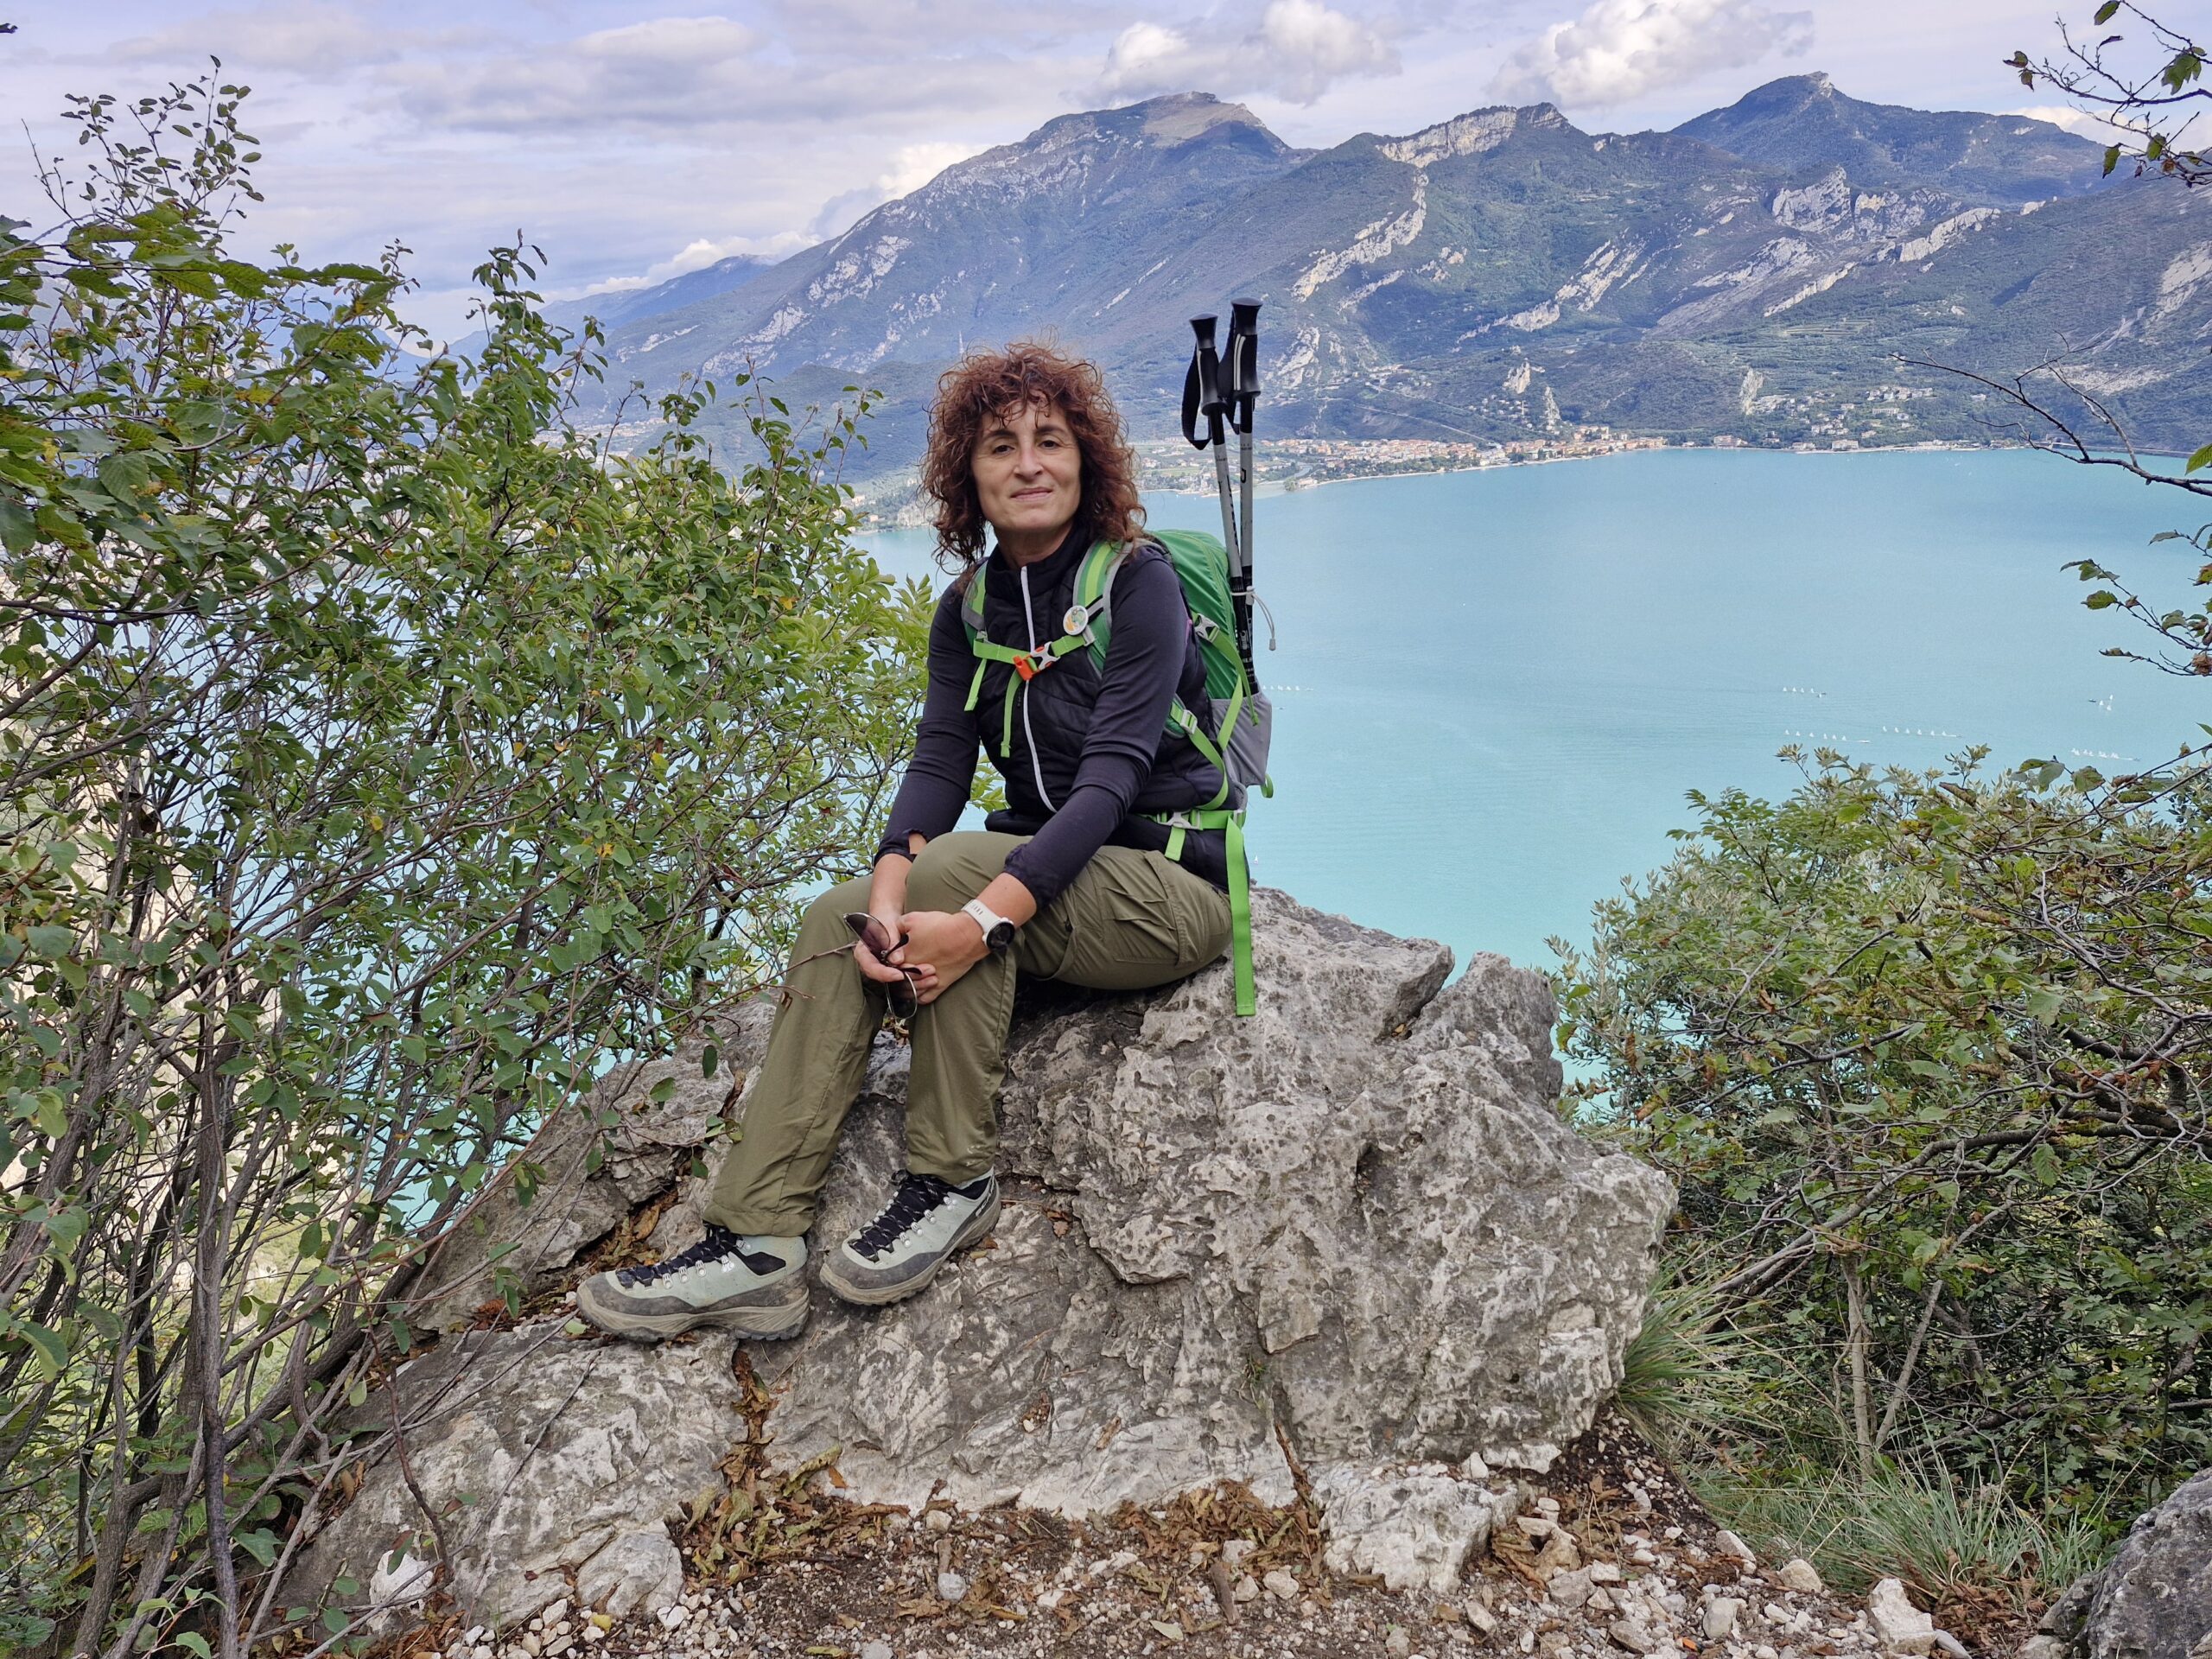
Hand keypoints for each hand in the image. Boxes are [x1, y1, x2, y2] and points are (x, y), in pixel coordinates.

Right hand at [855, 853, 912, 989]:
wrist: (890, 913)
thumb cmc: (886, 915)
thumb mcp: (887, 922)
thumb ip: (885, 934)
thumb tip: (889, 951)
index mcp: (865, 948)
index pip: (868, 966)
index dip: (882, 973)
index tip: (897, 974)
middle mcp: (871, 958)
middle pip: (880, 976)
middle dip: (896, 980)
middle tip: (914, 979)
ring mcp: (882, 963)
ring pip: (891, 978)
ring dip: (907, 981)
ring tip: (925, 979)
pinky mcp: (893, 965)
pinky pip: (900, 975)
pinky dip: (912, 977)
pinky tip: (927, 978)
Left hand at [894, 908, 989, 1003]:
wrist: (966, 935)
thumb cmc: (941, 927)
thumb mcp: (913, 919)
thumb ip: (898, 927)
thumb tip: (893, 933)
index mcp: (902, 956)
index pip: (888, 963)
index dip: (890, 959)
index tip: (895, 954)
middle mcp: (912, 972)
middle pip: (898, 977)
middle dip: (898, 971)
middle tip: (902, 964)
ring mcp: (925, 981)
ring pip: (909, 990)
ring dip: (908, 984)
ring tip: (910, 976)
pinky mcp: (940, 986)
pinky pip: (924, 997)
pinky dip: (919, 995)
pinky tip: (919, 989)